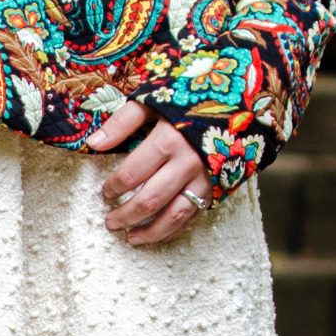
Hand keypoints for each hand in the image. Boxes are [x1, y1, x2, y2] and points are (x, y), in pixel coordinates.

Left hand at [89, 103, 212, 246]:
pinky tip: (159, 235)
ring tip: (130, 238)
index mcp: (169, 140)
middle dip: (126, 215)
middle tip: (110, 223)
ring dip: (150, 232)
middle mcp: (188, 163)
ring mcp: (205, 179)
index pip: (132, 174)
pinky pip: (194, 216)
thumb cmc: (192, 97)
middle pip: (151, 200)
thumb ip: (123, 122)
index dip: (114, 187)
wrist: (242, 101)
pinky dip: (175, 229)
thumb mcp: (154, 99)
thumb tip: (93, 143)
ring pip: (174, 215)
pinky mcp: (218, 188)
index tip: (105, 193)